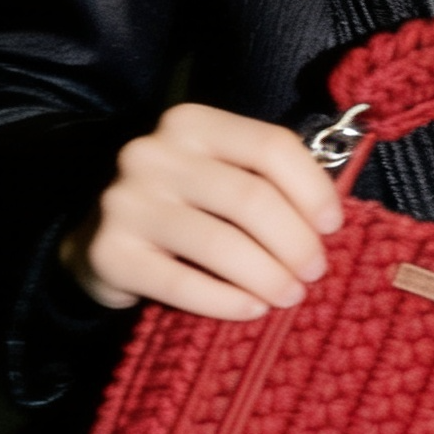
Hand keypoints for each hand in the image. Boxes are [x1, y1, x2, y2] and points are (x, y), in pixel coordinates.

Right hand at [60, 103, 342, 320]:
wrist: (101, 238)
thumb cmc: (184, 206)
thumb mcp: (220, 174)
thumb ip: (266, 180)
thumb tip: (330, 219)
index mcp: (191, 124)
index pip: (270, 146)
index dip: (312, 188)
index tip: (333, 226)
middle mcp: (154, 154)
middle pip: (249, 198)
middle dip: (295, 241)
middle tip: (316, 271)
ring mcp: (126, 202)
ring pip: (220, 244)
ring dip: (268, 276)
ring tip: (291, 295)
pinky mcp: (110, 253)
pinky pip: (183, 284)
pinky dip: (227, 301)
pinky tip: (253, 309)